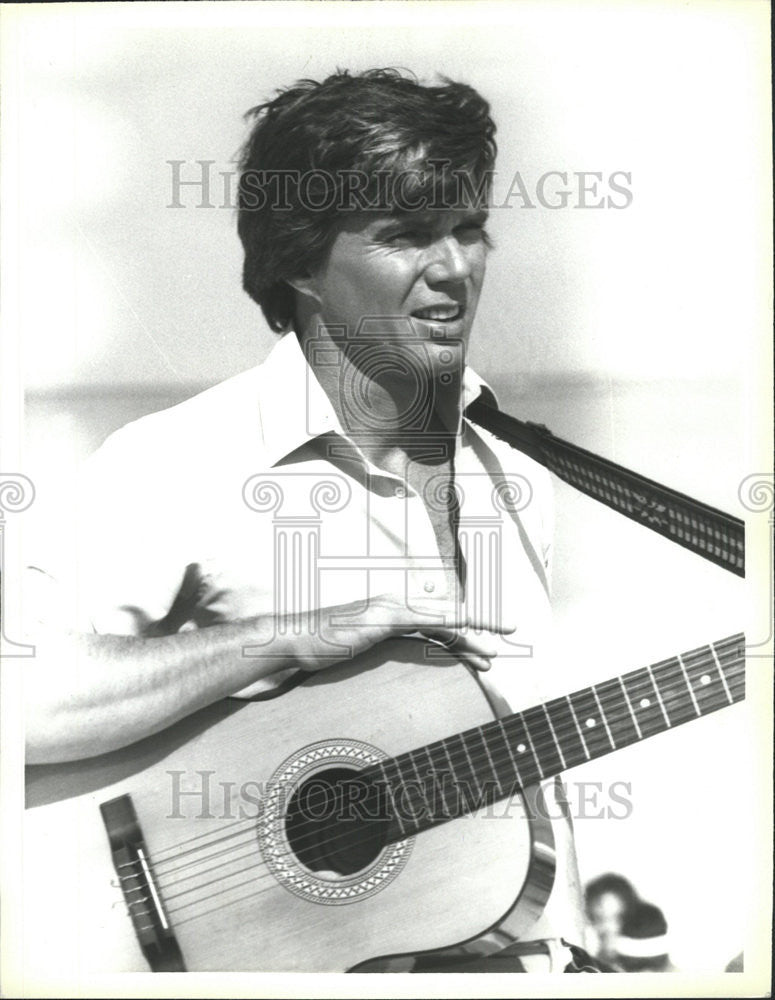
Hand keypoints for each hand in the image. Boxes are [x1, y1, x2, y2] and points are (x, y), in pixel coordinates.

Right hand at [289, 593, 515, 674]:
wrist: (291, 641)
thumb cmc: (317, 649)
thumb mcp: (354, 651)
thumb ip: (375, 651)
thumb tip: (389, 665)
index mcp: (390, 612)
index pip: (435, 622)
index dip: (462, 635)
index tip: (483, 649)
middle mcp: (395, 604)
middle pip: (446, 616)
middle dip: (480, 626)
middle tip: (509, 633)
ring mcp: (390, 608)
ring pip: (443, 617)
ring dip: (474, 632)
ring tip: (497, 649)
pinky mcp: (385, 617)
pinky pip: (426, 621)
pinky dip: (451, 627)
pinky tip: (470, 636)